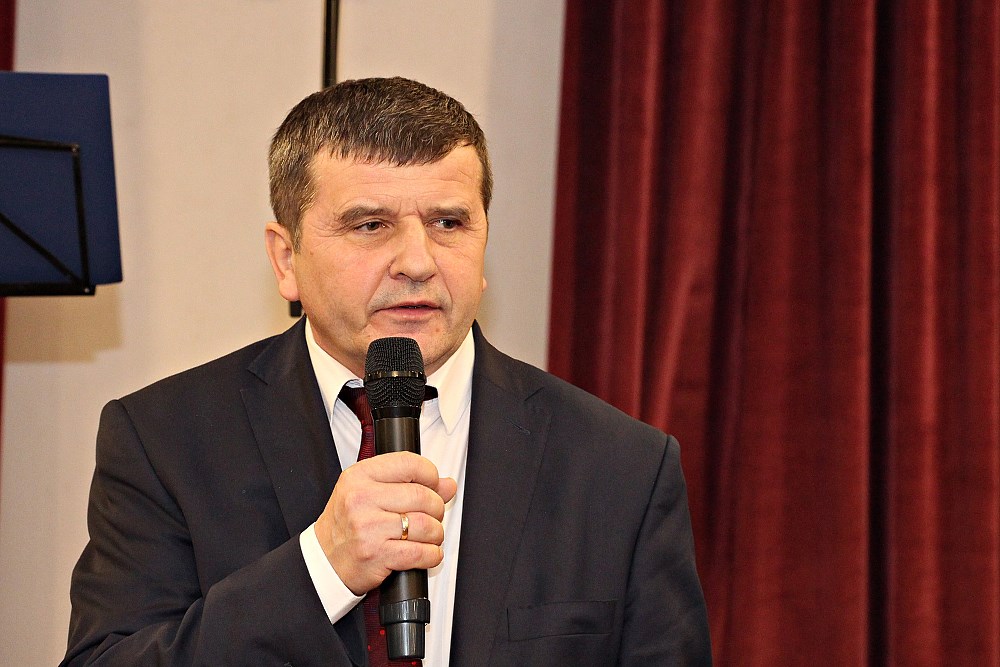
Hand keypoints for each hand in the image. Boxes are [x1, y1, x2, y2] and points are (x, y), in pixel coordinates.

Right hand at [314, 451, 457, 594]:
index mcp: (359, 476)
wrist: (324, 561)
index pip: (409, 463)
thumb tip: (448, 484)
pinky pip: (420, 553)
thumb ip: (408, 484)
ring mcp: (368, 527)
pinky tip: (427, 552)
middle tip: (433, 515)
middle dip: (437, 508)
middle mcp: (361, 499)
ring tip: (429, 535)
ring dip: (436, 533)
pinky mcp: (376, 555)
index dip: (430, 474)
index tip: (433, 485)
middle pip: (422, 496)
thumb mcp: (369, 493)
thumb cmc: (347, 525)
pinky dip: (432, 554)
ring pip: (425, 525)